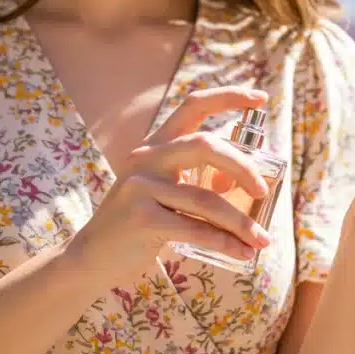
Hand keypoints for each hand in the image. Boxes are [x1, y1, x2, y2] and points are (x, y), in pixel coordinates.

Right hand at [64, 87, 274, 283]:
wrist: (91, 256)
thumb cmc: (137, 224)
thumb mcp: (162, 191)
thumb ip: (196, 180)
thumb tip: (249, 180)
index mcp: (155, 146)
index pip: (193, 106)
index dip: (228, 97)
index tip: (261, 98)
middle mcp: (146, 158)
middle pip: (206, 146)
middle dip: (244, 168)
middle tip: (263, 191)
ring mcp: (140, 188)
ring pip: (206, 200)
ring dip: (241, 222)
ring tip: (262, 240)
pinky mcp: (141, 219)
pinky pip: (195, 229)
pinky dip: (224, 242)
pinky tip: (241, 252)